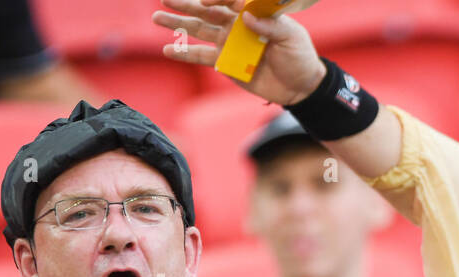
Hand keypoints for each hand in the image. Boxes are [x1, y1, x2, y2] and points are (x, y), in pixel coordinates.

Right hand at [153, 0, 325, 104]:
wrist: (301, 87)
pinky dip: (185, 54)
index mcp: (252, 13)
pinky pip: (202, 56)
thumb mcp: (291, 37)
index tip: (205, 2)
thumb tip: (246, 16)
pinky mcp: (226, 63)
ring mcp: (229, 43)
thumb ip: (270, 26)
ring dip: (178, 24)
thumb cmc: (300, 56)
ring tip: (157, 17)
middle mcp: (236, 25)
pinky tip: (168, 50)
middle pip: (207, 11)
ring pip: (198, 30)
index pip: (229, 0)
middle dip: (186, 5)